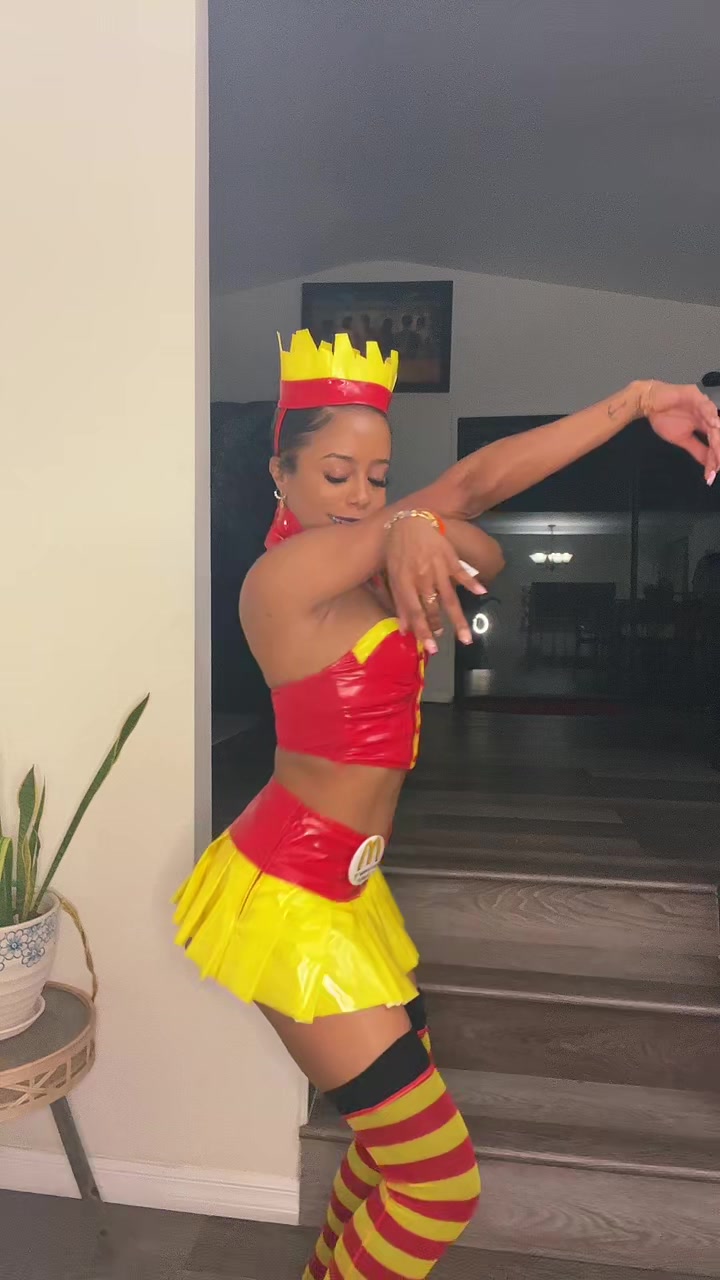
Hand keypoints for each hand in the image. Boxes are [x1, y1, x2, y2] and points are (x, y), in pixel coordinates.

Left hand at [384, 517, 485, 653]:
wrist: (410, 522)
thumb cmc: (398, 551)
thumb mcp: (393, 575)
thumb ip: (399, 602)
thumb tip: (404, 629)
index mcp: (406, 582)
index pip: (415, 612)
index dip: (423, 631)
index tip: (430, 648)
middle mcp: (423, 578)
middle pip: (433, 609)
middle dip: (438, 627)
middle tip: (441, 642)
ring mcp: (438, 569)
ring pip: (450, 599)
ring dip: (458, 620)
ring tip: (466, 638)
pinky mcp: (450, 559)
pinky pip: (462, 574)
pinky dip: (472, 583)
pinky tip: (481, 593)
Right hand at [640, 381, 719, 483]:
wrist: (648, 404)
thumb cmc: (664, 418)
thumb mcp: (682, 439)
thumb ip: (697, 450)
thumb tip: (709, 464)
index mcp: (705, 425)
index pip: (715, 442)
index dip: (715, 457)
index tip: (713, 473)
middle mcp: (707, 415)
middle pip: (717, 433)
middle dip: (717, 451)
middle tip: (717, 466)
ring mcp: (702, 404)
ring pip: (714, 420)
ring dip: (717, 436)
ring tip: (717, 449)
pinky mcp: (694, 395)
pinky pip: (704, 405)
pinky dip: (709, 414)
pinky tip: (714, 424)